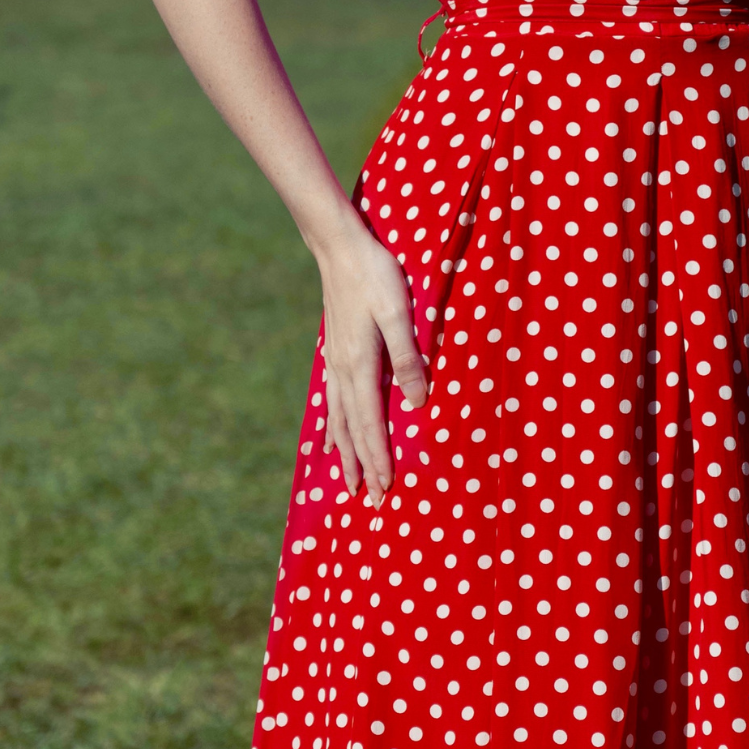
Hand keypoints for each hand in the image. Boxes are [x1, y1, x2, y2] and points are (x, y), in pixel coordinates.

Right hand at [315, 216, 427, 503]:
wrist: (339, 246)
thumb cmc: (375, 274)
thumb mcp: (398, 312)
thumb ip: (407, 357)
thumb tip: (416, 402)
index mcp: (360, 366)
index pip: (370, 425)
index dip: (379, 459)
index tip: (386, 490)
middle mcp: (342, 371)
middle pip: (352, 431)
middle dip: (363, 467)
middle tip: (370, 502)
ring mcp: (334, 362)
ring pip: (338, 421)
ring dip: (346, 454)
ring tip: (349, 482)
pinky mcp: (333, 352)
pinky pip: (331, 403)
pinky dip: (333, 428)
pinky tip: (331, 439)